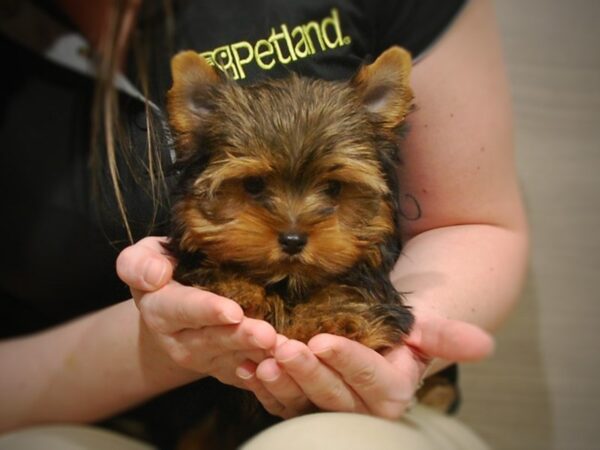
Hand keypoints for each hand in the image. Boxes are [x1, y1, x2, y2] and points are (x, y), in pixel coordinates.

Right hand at [116, 237, 276, 387]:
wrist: (171, 308)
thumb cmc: (164, 271)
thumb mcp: (143, 258)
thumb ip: (138, 263)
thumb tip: (156, 275)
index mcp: (160, 309)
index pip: (183, 309)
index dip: (207, 310)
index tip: (232, 311)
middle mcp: (180, 340)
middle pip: (213, 340)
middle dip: (240, 338)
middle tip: (267, 334)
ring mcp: (204, 358)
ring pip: (233, 359)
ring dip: (259, 355)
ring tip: (283, 347)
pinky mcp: (224, 369)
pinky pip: (245, 376)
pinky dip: (265, 374)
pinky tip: (285, 365)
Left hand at [237, 310, 493, 418]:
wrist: (385, 326)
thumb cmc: (407, 322)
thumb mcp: (427, 322)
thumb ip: (446, 335)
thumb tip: (486, 346)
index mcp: (392, 390)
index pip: (373, 384)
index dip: (349, 364)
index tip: (324, 340)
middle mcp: (360, 406)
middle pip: (335, 399)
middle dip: (309, 375)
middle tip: (284, 348)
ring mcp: (329, 402)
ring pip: (304, 404)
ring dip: (282, 384)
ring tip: (260, 360)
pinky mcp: (305, 395)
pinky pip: (283, 398)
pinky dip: (264, 385)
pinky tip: (244, 366)